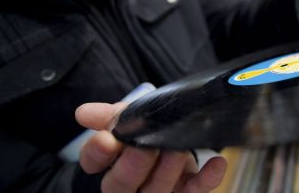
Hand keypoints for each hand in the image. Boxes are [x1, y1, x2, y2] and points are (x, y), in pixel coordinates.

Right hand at [75, 102, 226, 192]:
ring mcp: (156, 190)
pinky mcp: (184, 192)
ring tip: (177, 150)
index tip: (106, 139)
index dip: (96, 153)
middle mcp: (127, 182)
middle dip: (132, 167)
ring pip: (155, 192)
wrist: (175, 132)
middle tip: (146, 148)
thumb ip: (110, 114)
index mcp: (108, 160)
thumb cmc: (145, 128)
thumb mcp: (128, 115)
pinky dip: (206, 180)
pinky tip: (216, 164)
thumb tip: (82, 113)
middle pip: (120, 185)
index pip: (92, 162)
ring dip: (167, 171)